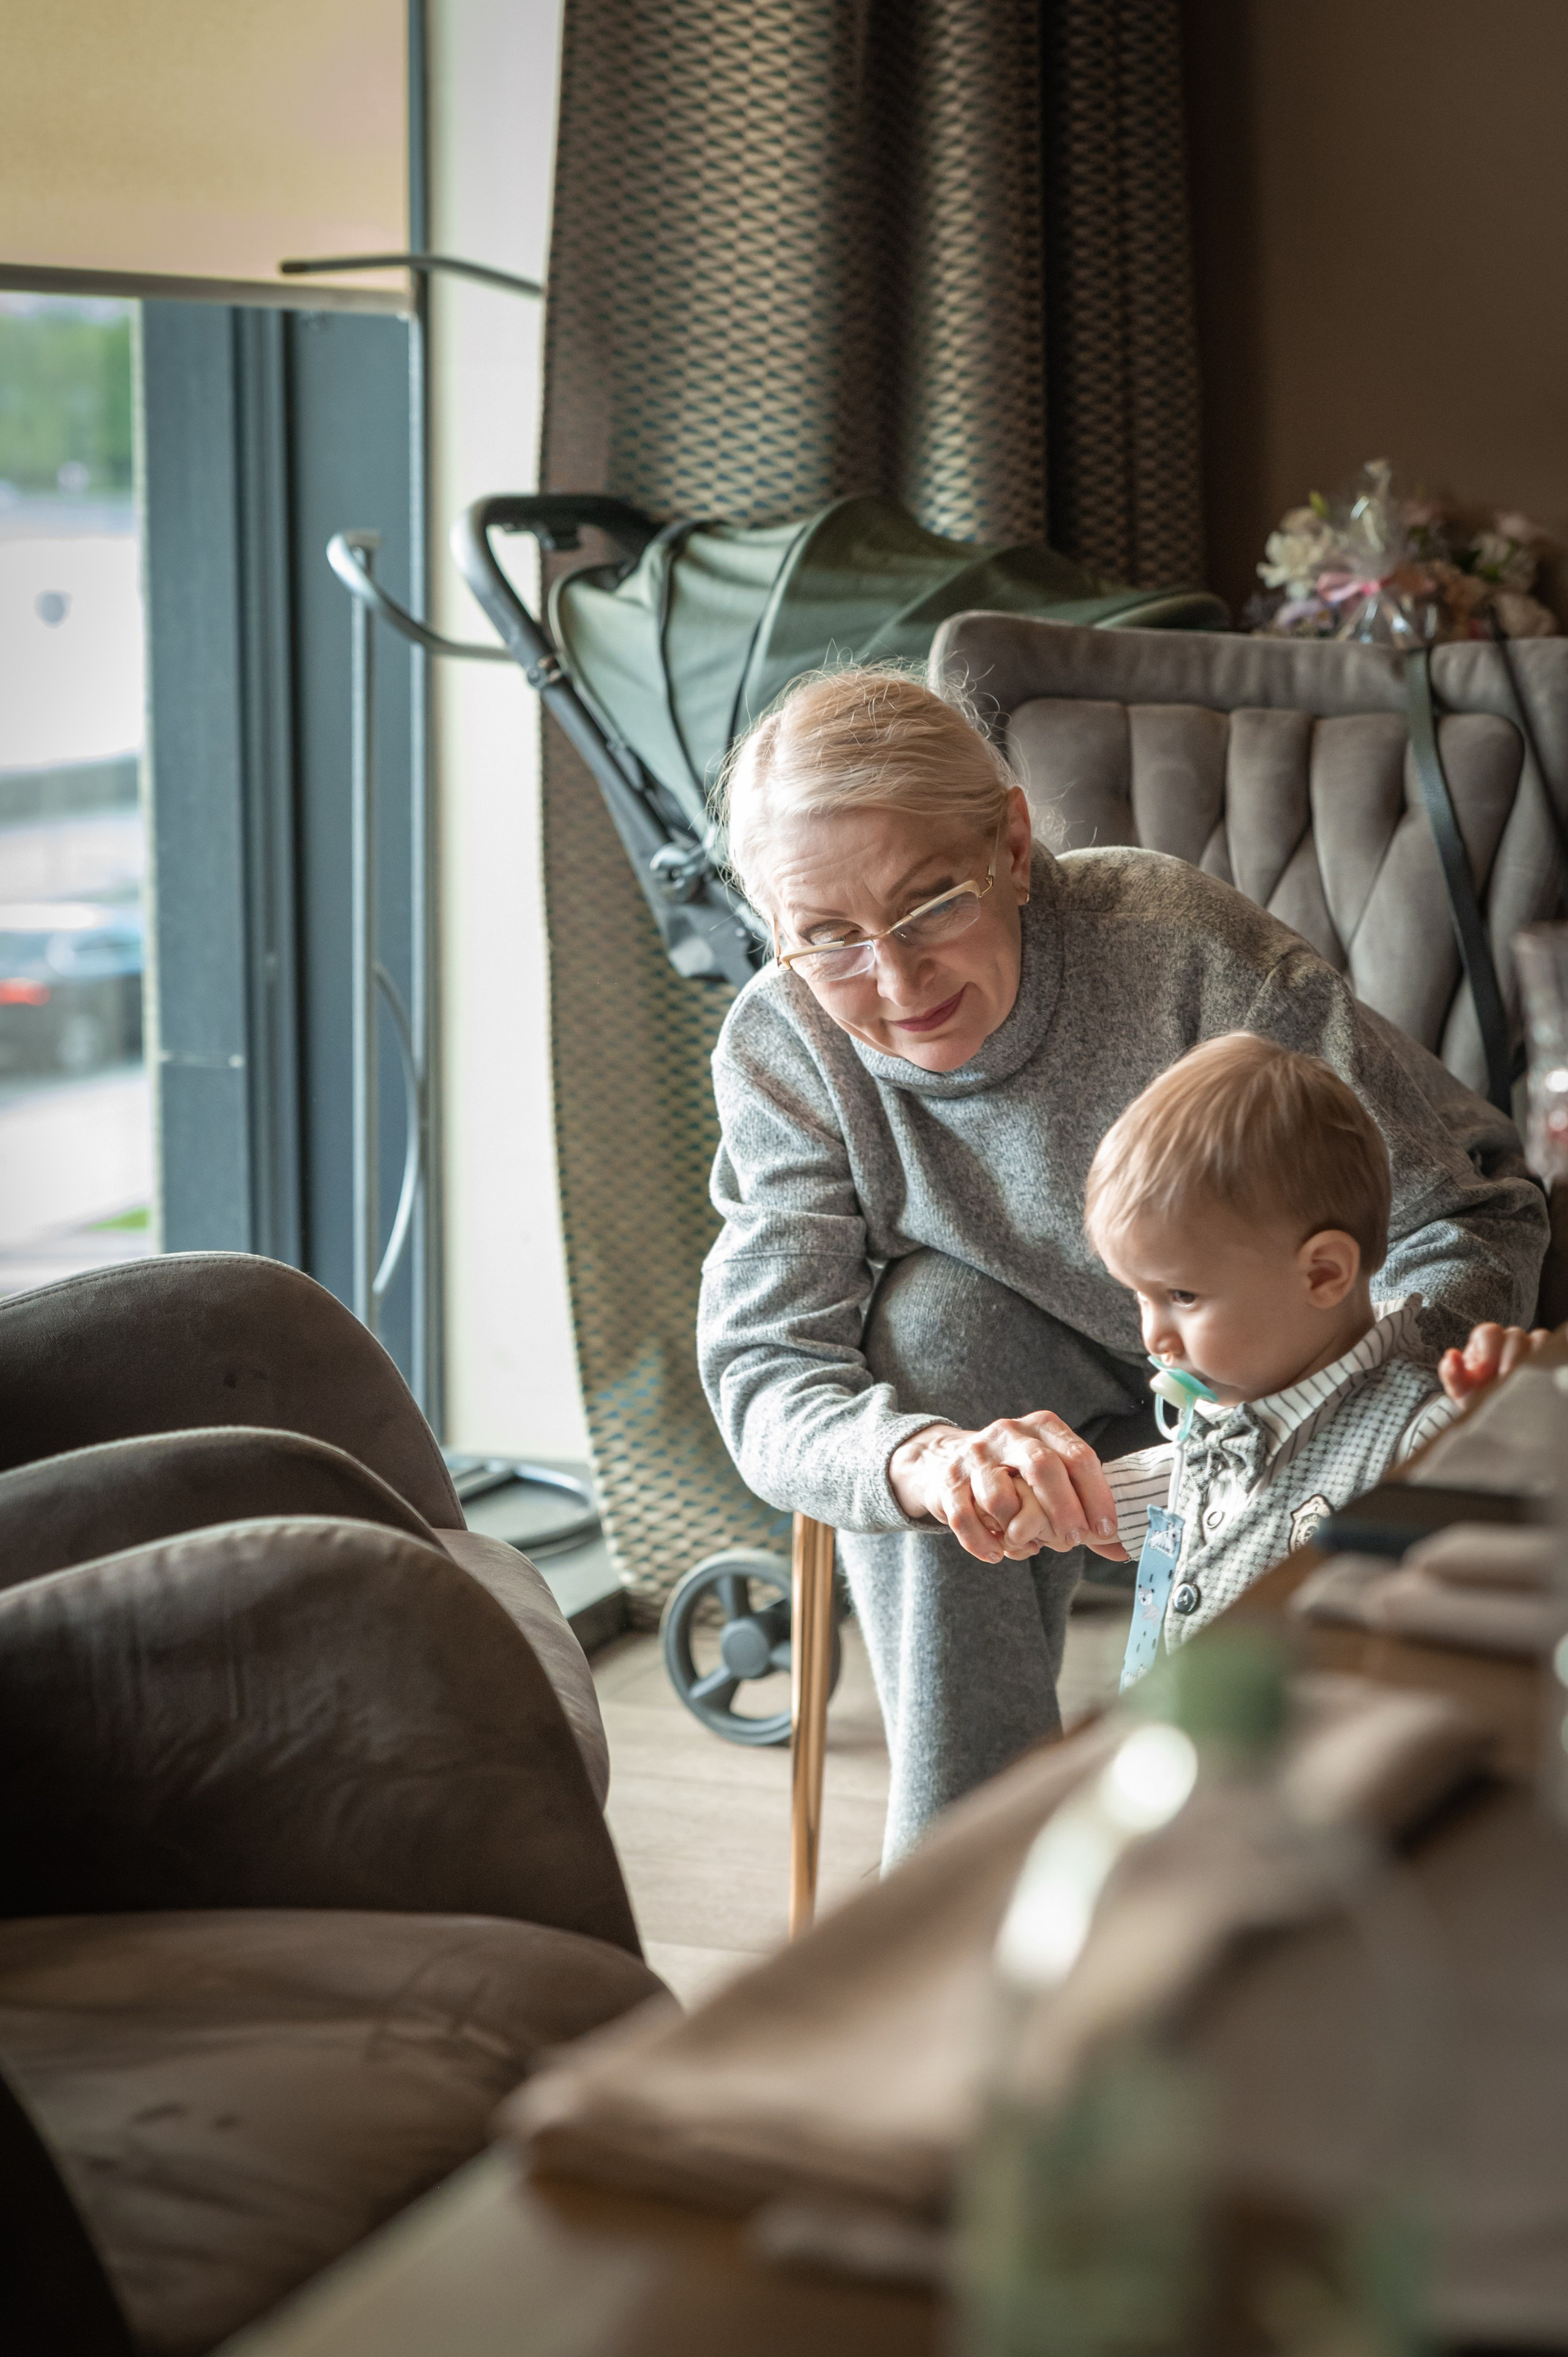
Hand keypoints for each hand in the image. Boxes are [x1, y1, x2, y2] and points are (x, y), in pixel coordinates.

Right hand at [887, 1413, 1128, 1565]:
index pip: (1078, 1456)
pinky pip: (964, 1518)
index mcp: (1042, 1427)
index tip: (1106, 1529)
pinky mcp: (947, 1482)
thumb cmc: (1012, 1474)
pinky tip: (997, 1554)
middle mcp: (1008, 1434)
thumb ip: (1084, 1509)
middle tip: (1073, 1540)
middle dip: (1063, 1509)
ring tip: (1026, 1546)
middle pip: (1042, 1467)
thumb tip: (1123, 1548)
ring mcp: (974, 1456)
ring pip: (1000, 1497)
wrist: (944, 1460)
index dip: (1097, 1495)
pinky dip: (983, 1543)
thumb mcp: (1050, 1477)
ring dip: (1017, 1531)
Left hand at [1438, 1320, 1551, 1401]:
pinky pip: (1552, 1351)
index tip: (1484, 1373)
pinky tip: (1535, 1382)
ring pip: (1538, 1340)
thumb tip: (1452, 1354)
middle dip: (1509, 1359)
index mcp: (1486, 1340)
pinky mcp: (1545, 1357)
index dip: (1488, 1352)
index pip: (1489, 1332)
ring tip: (1520, 1383)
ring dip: (1529, 1362)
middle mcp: (1509, 1339)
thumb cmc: (1476, 1396)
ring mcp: (1530, 1347)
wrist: (1495, 1413)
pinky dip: (1545, 1364)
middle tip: (1504, 1380)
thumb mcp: (1460, 1388)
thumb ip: (1451, 1372)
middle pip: (1515, 1336)